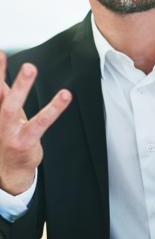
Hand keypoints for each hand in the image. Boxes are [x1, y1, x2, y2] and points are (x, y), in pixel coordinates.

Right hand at [0, 52, 71, 194]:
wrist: (9, 171)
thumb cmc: (9, 137)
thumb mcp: (5, 117)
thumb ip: (4, 96)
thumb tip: (3, 80)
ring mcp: (8, 132)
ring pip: (10, 107)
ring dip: (20, 86)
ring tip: (29, 67)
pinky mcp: (24, 141)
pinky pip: (40, 123)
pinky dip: (53, 108)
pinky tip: (65, 95)